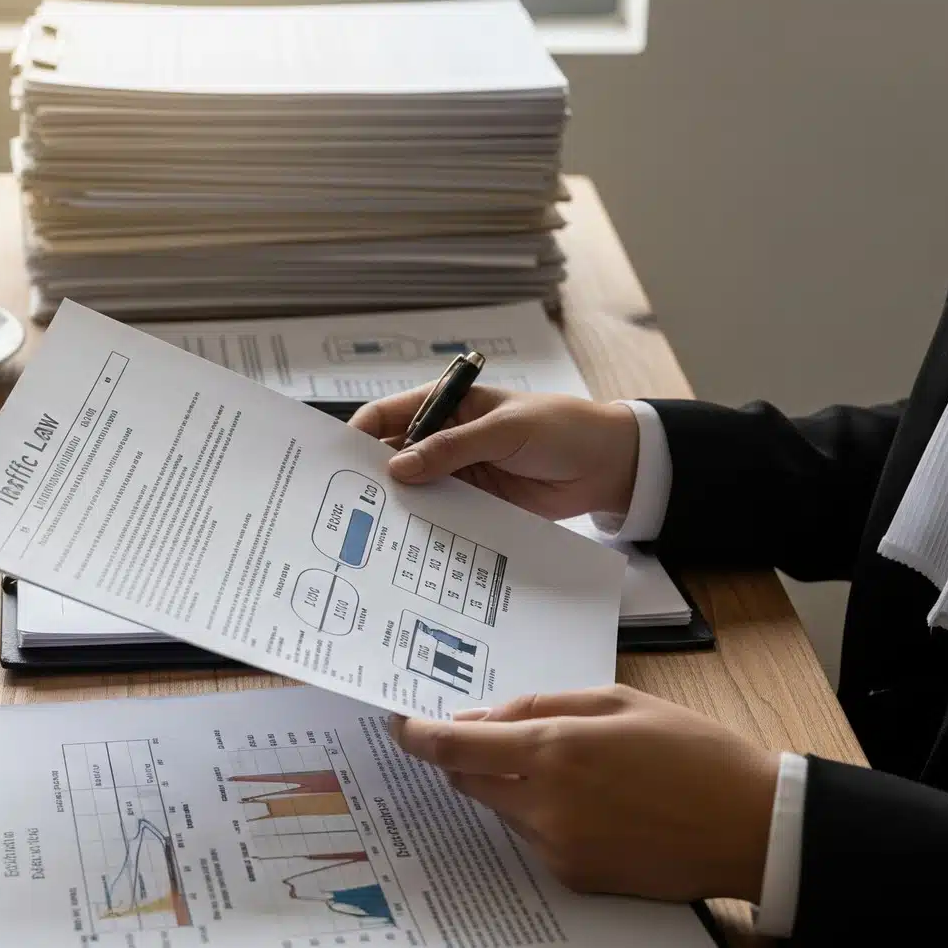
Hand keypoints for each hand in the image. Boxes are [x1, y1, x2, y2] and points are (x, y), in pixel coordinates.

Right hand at [349, 385, 639, 519]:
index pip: (391, 415)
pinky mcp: (476, 504)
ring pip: (416, 489)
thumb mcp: (506, 430)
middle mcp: (445, 438)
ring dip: (399, 505)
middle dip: (373, 476)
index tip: (339, 460)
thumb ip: (454, 448)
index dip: (362, 433)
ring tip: (371, 530)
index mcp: (448, 405)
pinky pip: (443, 515)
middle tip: (345, 503)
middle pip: (395, 456)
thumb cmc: (560, 428)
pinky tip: (410, 543)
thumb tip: (399, 467)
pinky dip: (427, 526)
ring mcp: (459, 473)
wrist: (608, 465)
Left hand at [391, 685, 779, 903]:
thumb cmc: (693, 753)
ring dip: (513, 786)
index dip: (419, 735)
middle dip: (470, 757)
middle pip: (469, 781)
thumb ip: (544, 706)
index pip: (456, 747)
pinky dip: (544, 816)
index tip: (401, 725)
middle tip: (489, 734)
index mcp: (556, 750)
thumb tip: (486, 717)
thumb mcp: (619, 701)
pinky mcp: (574, 876)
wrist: (748, 827)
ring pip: (503, 809)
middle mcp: (545, 804)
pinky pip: (535, 838)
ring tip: (577, 770)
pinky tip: (594, 804)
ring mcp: (557, 847)